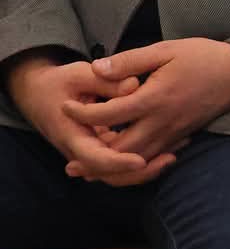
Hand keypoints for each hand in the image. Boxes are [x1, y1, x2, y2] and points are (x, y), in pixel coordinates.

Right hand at [5, 54, 169, 185]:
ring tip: (173, 156)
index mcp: (70, 133)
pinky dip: (140, 160)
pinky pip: (118, 162)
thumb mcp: (79, 74)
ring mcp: (89, 151)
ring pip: (115, 172)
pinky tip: (169, 150)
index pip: (93, 157)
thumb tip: (134, 85)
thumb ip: (106, 80)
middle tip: (170, 158)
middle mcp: (79, 149)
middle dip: (138, 172)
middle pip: (108, 173)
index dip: (116, 162)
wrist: (37, 93)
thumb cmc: (59, 82)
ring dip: (143, 170)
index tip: (140, 160)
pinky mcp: (99, 148)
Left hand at [63, 39, 229, 164]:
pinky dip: (133, 166)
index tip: (65, 107)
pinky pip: (153, 159)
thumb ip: (130, 60)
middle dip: (93, 159)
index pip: (109, 114)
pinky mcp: (181, 137)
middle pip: (121, 152)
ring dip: (111, 169)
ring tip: (87, 170)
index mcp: (155, 98)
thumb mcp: (166, 49)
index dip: (82, 113)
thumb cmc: (204, 57)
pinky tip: (121, 163)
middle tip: (69, 160)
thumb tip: (96, 67)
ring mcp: (173, 133)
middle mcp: (163, 121)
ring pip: (137, 162)